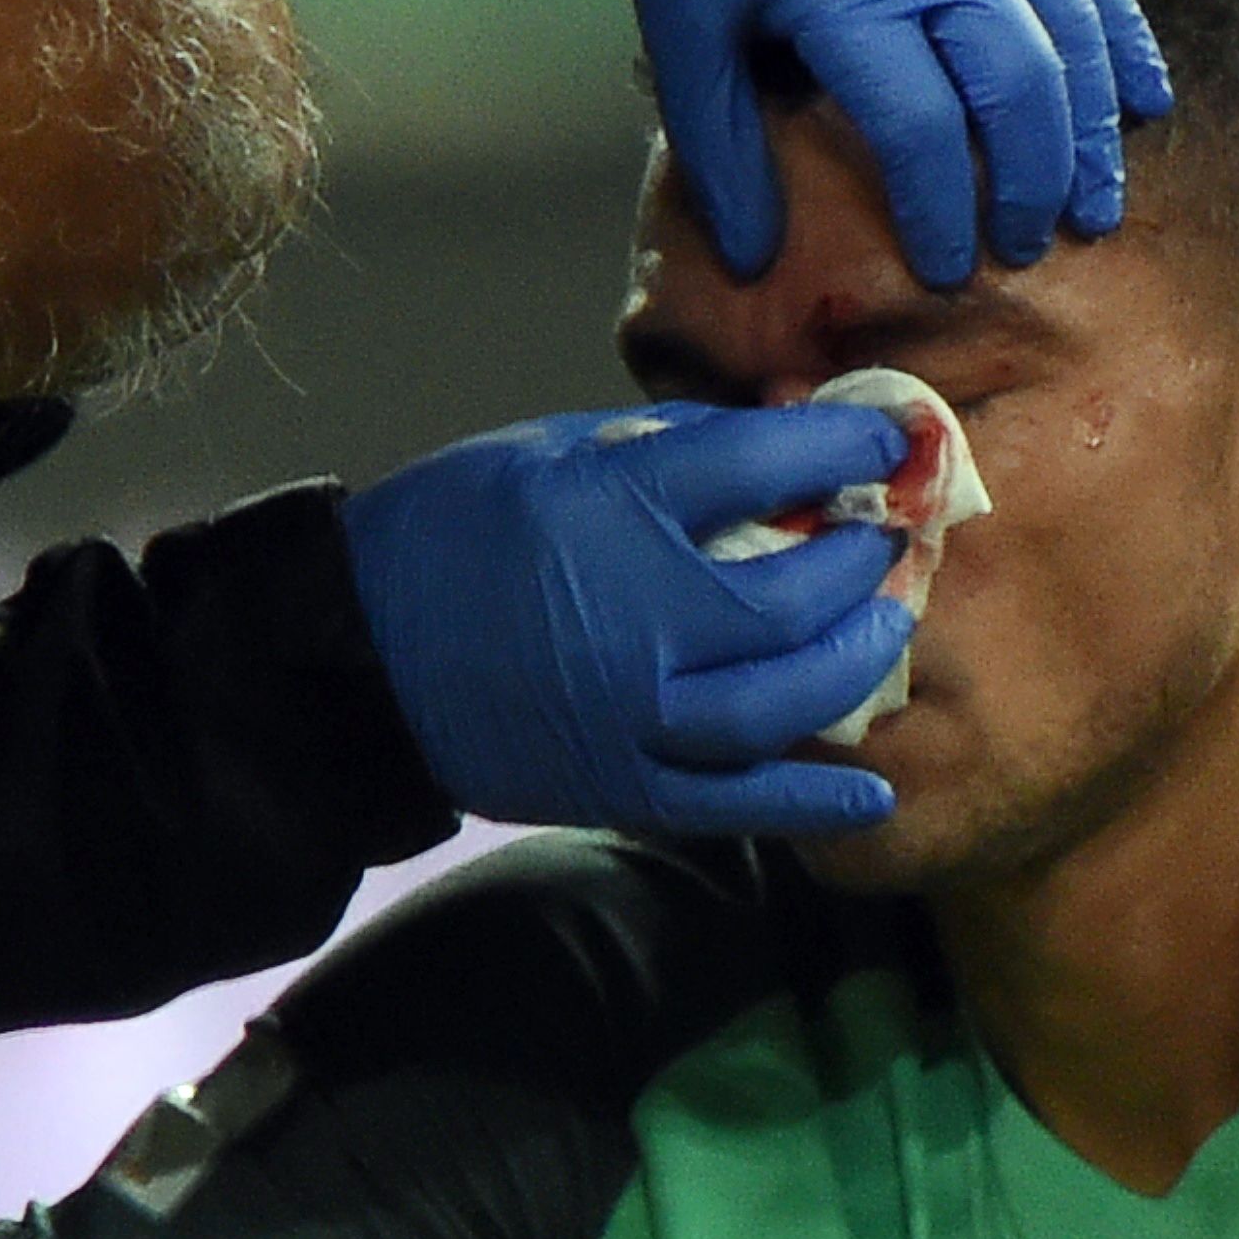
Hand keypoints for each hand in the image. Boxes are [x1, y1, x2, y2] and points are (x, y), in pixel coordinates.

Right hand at [342, 402, 915, 835]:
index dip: (847, 442)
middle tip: (880, 539)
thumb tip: (778, 439)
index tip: (887, 437)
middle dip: (859, 558)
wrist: (351, 656)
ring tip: (881, 627)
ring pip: (786, 696)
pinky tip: (872, 787)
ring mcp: (636, 711)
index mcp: (613, 505)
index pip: (769, 460)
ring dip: (854, 658)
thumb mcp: (550, 449)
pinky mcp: (621, 784)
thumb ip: (666, 449)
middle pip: (797, 587)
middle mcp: (641, 613)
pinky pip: (737, 801)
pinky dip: (812, 798)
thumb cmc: (448, 533)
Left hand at [605, 0, 1171, 285]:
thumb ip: (721, 146)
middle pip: (1018, 90)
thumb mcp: (681, 16)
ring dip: (1090, 131)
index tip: (943, 268)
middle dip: (1030, 184)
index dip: (938, 212)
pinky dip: (1123, 43)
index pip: (920, 131)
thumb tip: (752, 261)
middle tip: (1027, 250)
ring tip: (1093, 207)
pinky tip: (1141, 104)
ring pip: (1074, 34)